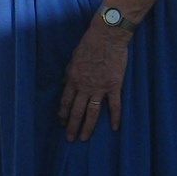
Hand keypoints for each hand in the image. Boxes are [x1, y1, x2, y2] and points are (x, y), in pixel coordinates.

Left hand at [57, 18, 129, 141]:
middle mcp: (84, 87)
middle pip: (76, 111)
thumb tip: (65, 84)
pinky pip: (115, 106)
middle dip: (72, 126)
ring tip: (84, 138)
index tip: (61, 123)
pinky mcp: (114, 86)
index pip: (65, 102)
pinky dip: (115, 118)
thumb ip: (69, 74)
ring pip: (92, 112)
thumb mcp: (73, 59)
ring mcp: (99, 88)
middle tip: (70, 139)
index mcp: (73, 80)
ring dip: (88, 127)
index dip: (63, 114)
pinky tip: (115, 128)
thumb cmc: (89, 45)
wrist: (107, 36)